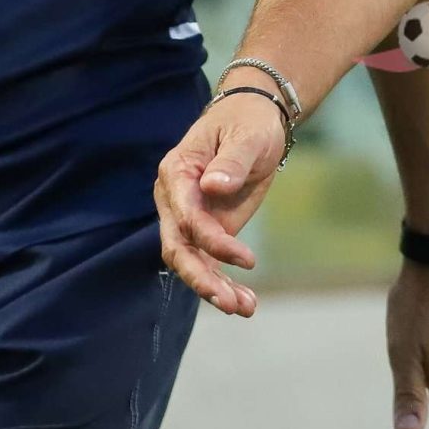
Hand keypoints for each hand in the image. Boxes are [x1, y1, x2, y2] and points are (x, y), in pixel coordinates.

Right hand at [154, 89, 290, 315]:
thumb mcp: (247, 136)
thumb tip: (213, 187)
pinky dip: (223, 281)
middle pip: (177, 247)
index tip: (247, 259)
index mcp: (176, 172)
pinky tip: (247, 302)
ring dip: (214, 288)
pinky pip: (208, 261)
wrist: (253, 120)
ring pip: (190, 261)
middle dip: (202, 278)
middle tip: (231, 302)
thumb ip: (231, 161)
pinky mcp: (206, 229)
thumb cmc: (247, 122)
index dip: (212, 240)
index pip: (186, 216)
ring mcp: (187, 217)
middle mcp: (174, 199)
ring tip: (246, 308)